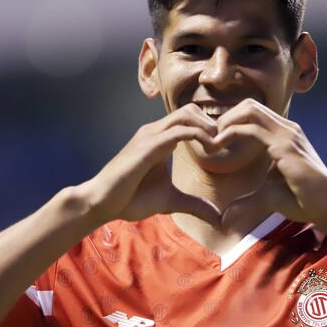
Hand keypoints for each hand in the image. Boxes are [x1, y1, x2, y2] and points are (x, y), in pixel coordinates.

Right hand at [83, 103, 220, 225]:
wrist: (102, 203)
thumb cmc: (131, 199)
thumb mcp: (171, 201)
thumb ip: (194, 205)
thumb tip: (217, 216)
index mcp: (161, 139)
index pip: (189, 118)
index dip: (210, 127)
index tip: (224, 146)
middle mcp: (155, 132)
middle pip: (190, 110)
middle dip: (212, 123)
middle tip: (225, 144)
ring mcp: (150, 136)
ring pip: (185, 115)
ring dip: (208, 127)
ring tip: (218, 146)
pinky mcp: (147, 146)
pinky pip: (178, 131)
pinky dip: (198, 135)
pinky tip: (210, 149)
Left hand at [214, 99, 326, 234]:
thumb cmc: (303, 200)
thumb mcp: (266, 197)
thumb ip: (245, 202)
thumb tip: (225, 217)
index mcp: (284, 134)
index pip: (254, 112)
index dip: (232, 121)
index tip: (217, 140)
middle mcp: (287, 128)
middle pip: (250, 105)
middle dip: (226, 117)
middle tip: (212, 138)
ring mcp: (287, 134)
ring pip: (250, 110)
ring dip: (226, 122)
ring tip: (214, 140)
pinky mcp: (284, 146)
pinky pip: (252, 128)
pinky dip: (231, 132)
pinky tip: (219, 146)